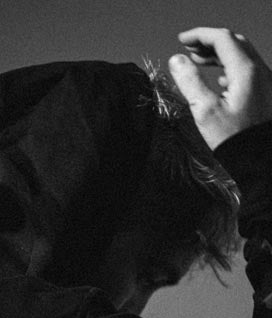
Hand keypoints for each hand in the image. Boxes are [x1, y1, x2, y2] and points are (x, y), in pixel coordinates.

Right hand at [168, 27, 271, 149]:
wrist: (257, 159)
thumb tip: (177, 61)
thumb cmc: (234, 140)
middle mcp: (259, 71)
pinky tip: (219, 79)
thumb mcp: (205, 111)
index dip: (200, 35)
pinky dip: (230, 66)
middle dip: (210, 41)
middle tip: (190, 48)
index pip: (222, 38)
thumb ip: (190, 82)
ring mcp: (264, 81)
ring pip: (241, 55)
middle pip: (233, 42)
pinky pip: (247, 69)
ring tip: (200, 60)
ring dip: (219, 53)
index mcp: (245, 71)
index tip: (183, 40)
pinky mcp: (264, 92)